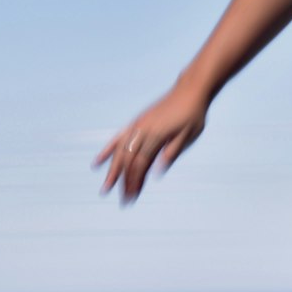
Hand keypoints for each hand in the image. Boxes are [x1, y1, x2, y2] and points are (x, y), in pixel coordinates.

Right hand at [92, 80, 207, 204]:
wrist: (190, 90)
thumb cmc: (193, 114)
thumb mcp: (189, 135)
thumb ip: (172, 152)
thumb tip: (157, 172)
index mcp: (156, 135)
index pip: (141, 163)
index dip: (135, 181)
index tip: (132, 197)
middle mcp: (142, 130)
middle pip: (128, 160)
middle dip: (124, 182)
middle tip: (123, 201)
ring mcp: (137, 126)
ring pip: (120, 151)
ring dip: (112, 171)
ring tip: (106, 188)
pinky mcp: (137, 123)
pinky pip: (118, 138)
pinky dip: (108, 151)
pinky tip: (98, 163)